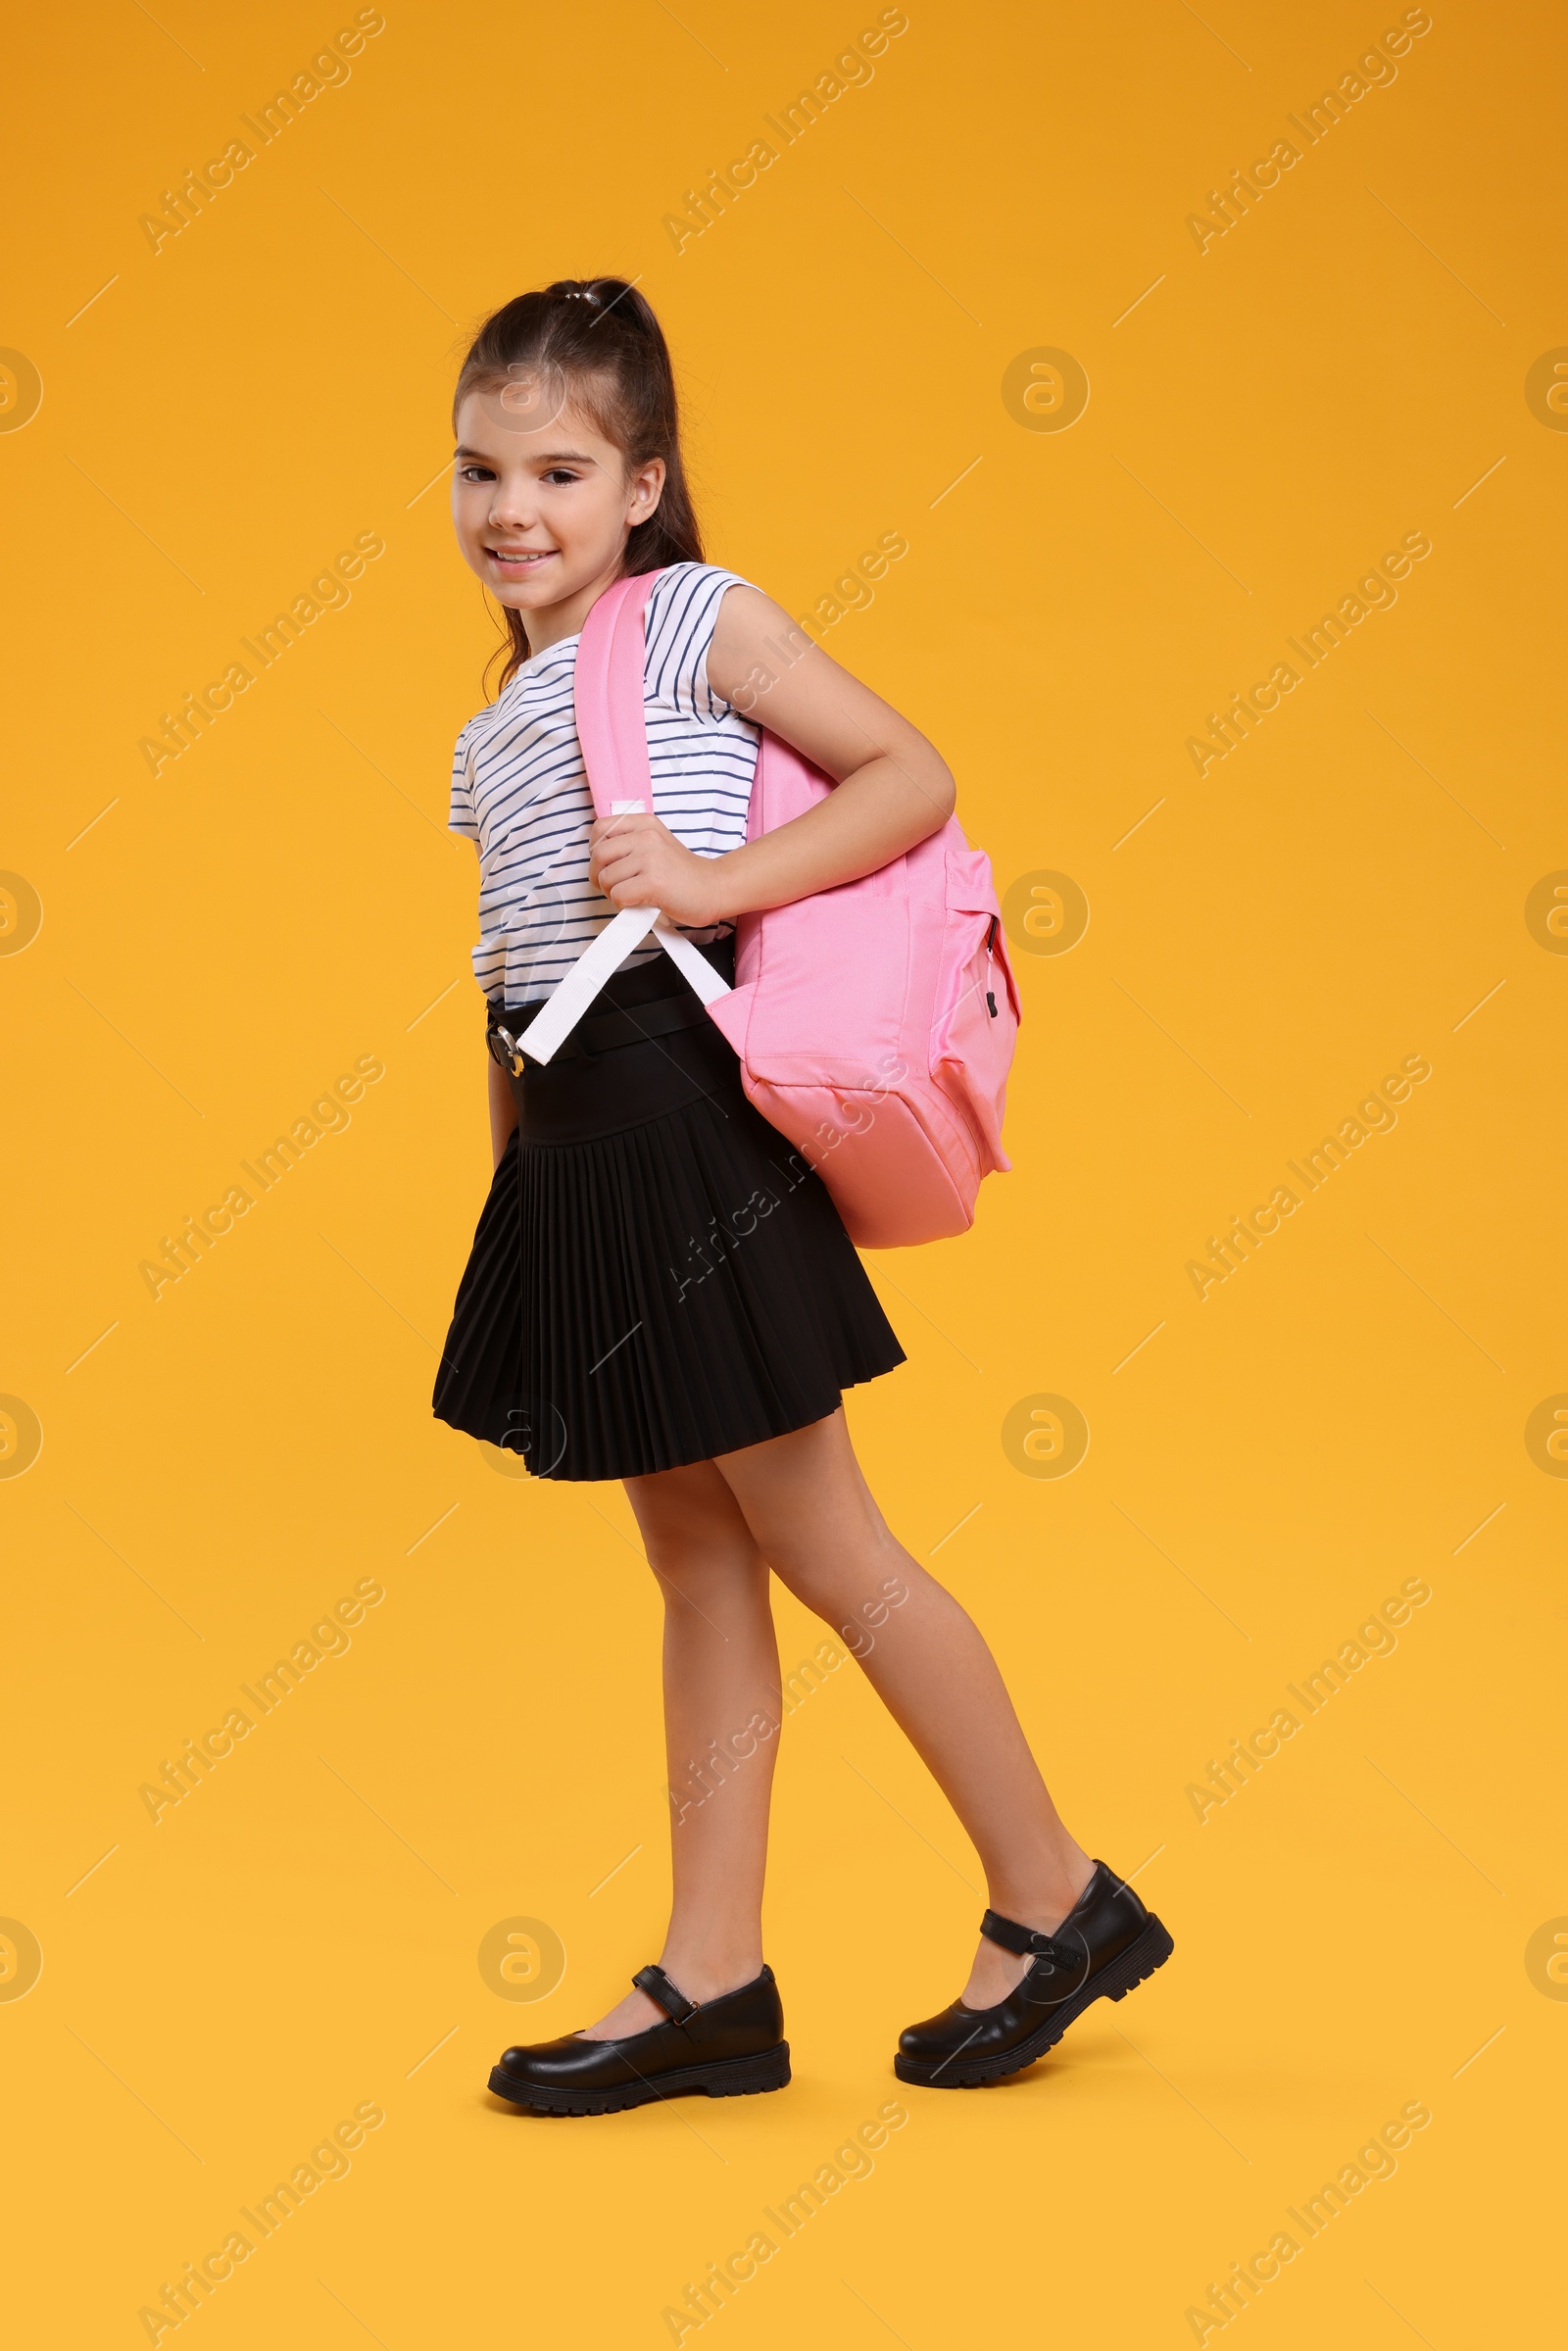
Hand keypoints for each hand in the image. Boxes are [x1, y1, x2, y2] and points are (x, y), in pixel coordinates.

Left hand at [587, 811, 724, 926]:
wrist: (713, 888)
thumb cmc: (681, 873)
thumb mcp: (655, 845)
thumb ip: (628, 844)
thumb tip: (596, 859)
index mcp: (645, 823)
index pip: (600, 828)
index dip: (595, 850)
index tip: (606, 864)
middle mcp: (647, 836)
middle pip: (599, 855)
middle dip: (600, 877)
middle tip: (615, 886)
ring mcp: (651, 857)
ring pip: (606, 878)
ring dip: (613, 893)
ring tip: (633, 894)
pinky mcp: (653, 881)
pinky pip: (618, 895)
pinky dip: (623, 905)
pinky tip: (639, 902)